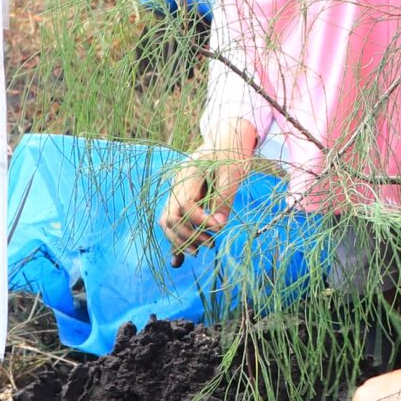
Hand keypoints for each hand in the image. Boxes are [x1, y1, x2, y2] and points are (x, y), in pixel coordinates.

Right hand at [161, 121, 258, 254]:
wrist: (226, 139)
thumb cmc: (232, 153)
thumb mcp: (233, 173)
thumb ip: (224, 199)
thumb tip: (218, 226)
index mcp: (187, 175)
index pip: (183, 205)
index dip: (199, 221)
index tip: (218, 228)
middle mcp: (177, 185)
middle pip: (169, 217)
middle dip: (188, 235)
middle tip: (211, 244)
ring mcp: (176, 192)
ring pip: (167, 222)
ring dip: (181, 240)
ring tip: (202, 250)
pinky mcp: (181, 200)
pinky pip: (173, 222)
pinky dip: (176, 240)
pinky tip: (178, 261)